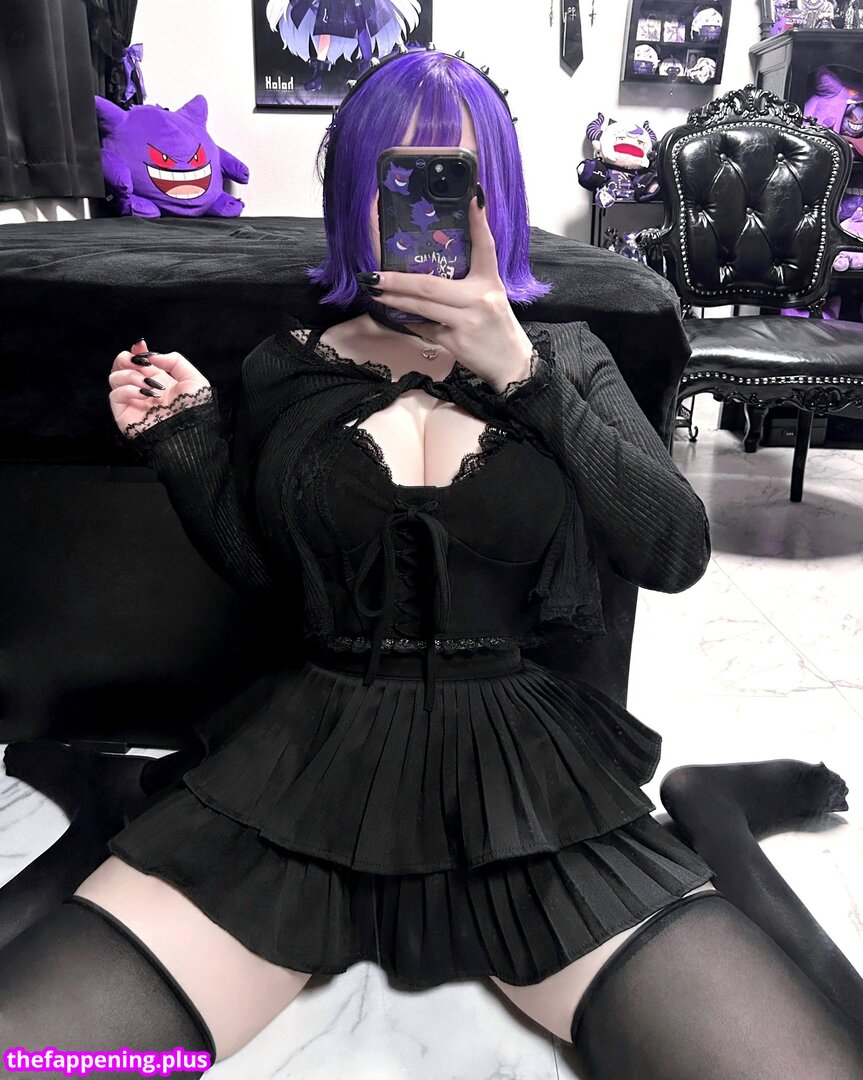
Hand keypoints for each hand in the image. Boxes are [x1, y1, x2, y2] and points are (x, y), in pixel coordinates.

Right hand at [108, 338, 210, 436]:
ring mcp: (132, 401)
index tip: (141, 346)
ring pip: (114, 377)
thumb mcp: (193, 379)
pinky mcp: (124, 413)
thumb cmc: (195, 410)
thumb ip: (175, 361)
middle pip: (120, 366)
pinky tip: (144, 394)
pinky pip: (115, 395)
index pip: (139, 361)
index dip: (137, 351)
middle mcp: (143, 389)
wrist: (190, 433)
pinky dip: (127, 390)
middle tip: (140, 364)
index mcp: (158, 380)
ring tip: (148, 384)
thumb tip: (154, 357)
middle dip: (126, 359)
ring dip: (130, 375)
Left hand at [363, 192, 534, 390]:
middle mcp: (480, 298)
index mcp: (490, 281)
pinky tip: (393, 313)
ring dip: (394, 298)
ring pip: (422, 307)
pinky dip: (409, 321)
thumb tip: (436, 260)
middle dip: (398, 278)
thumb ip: (471, 275)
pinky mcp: (457, 343)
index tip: (472, 196)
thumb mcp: (492, 294)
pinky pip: (425, 328)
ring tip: (374, 289)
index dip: (479, 221)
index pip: (486, 246)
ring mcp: (467, 322)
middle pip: (430, 284)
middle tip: (373, 274)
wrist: (512, 365)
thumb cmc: (497, 328)